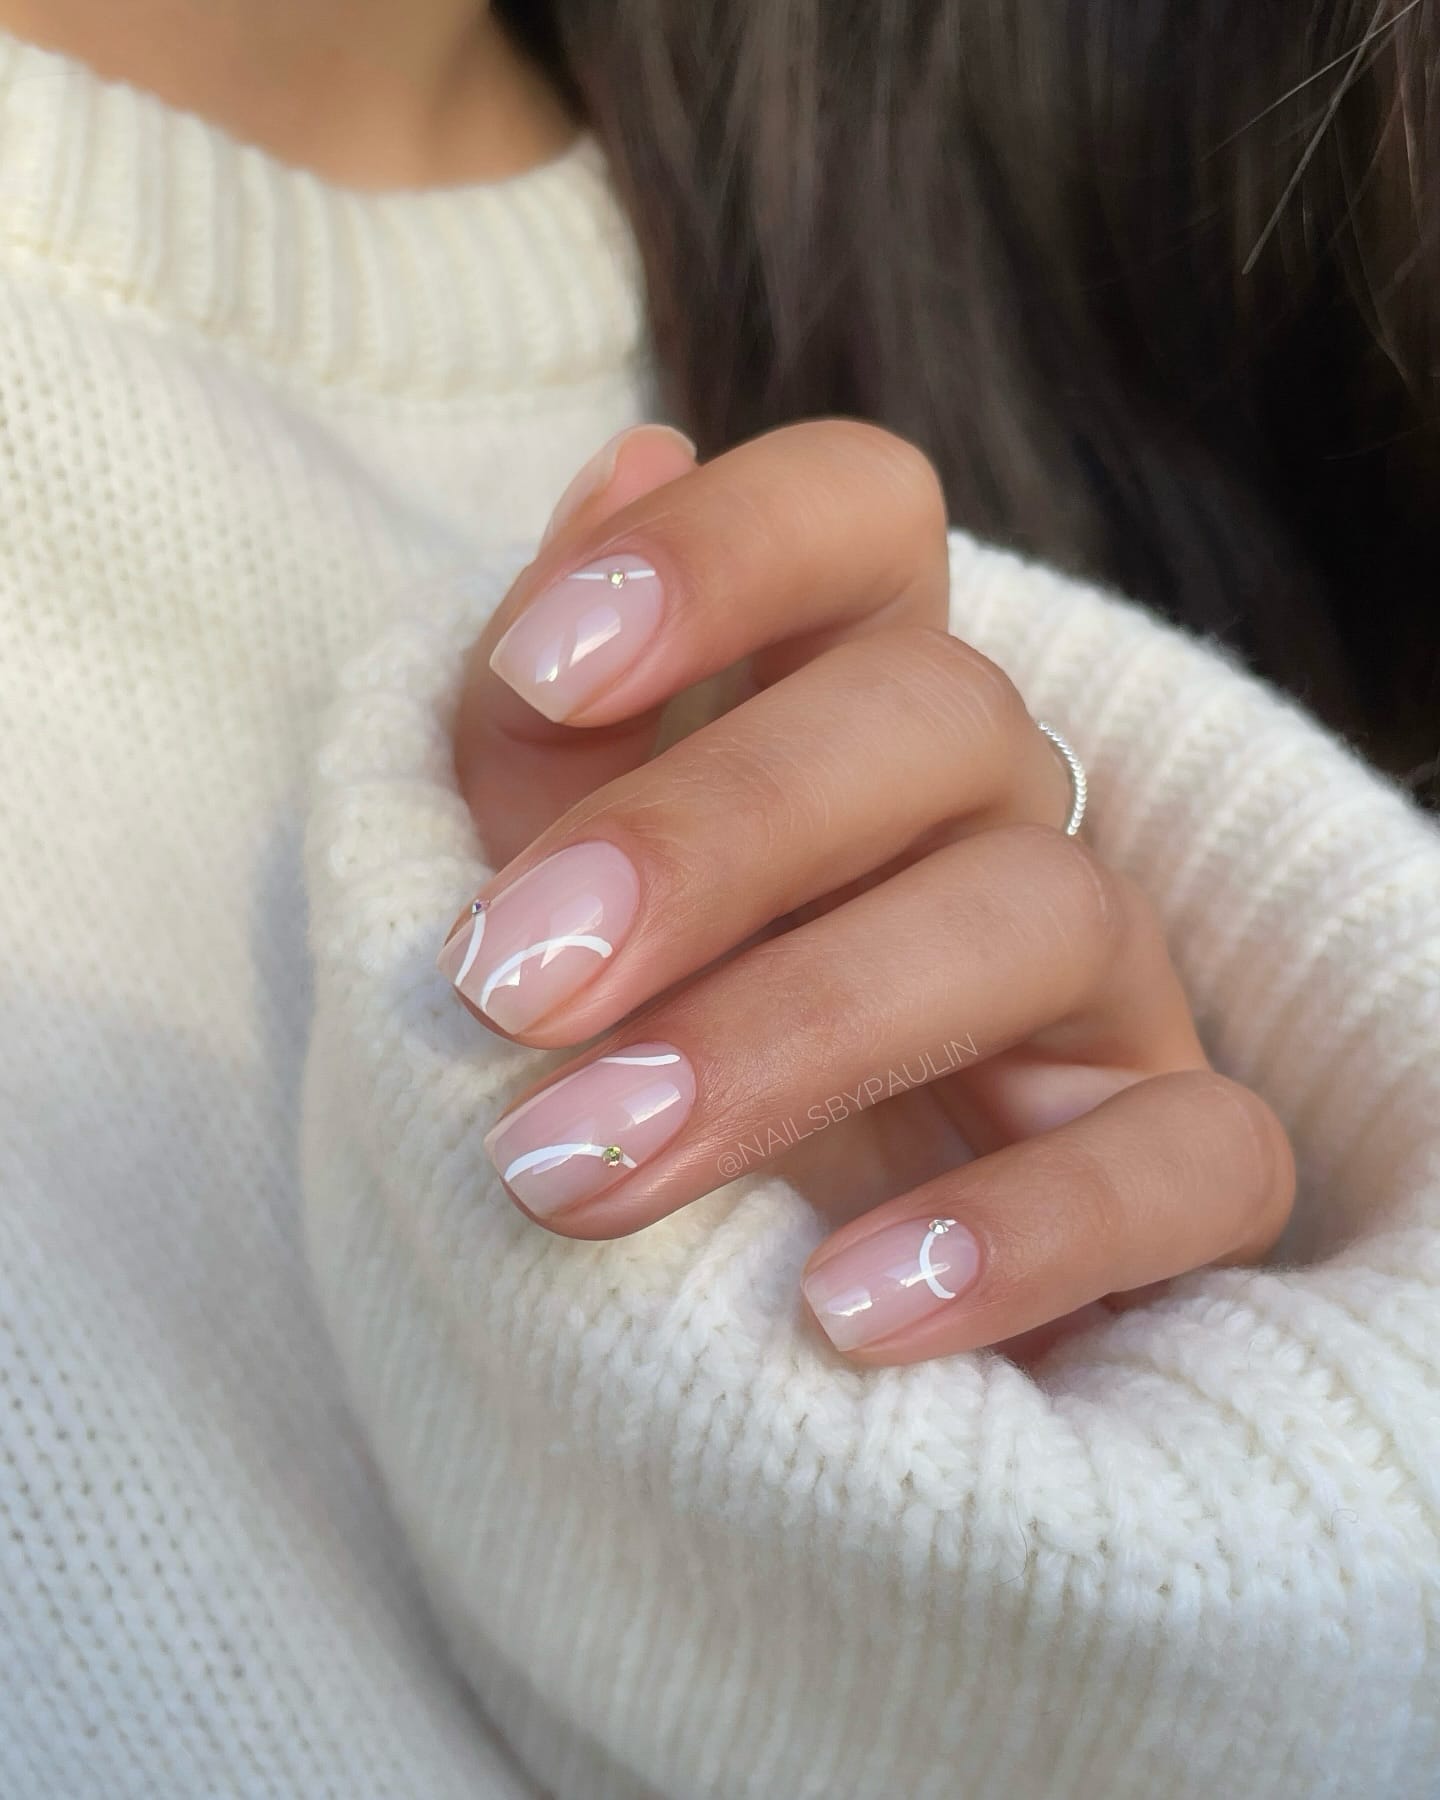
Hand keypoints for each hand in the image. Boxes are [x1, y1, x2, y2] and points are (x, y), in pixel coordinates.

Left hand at [444, 421, 1293, 1365]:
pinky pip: (1191, 1158)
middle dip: (708, 839)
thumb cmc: (619, 1062)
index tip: (543, 673)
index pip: (862, 514)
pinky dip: (1025, 1233)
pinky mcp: (1175, 1164)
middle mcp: (993, 810)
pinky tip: (844, 1312)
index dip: (723, 550)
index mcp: (841, 706)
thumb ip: (546, 707)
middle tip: (508, 985)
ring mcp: (1102, 987)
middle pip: (936, 711)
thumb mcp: (538, 885)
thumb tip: (631, 459)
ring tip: (589, 1165)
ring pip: (1039, 919)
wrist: (707, 1316)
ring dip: (798, 1034)